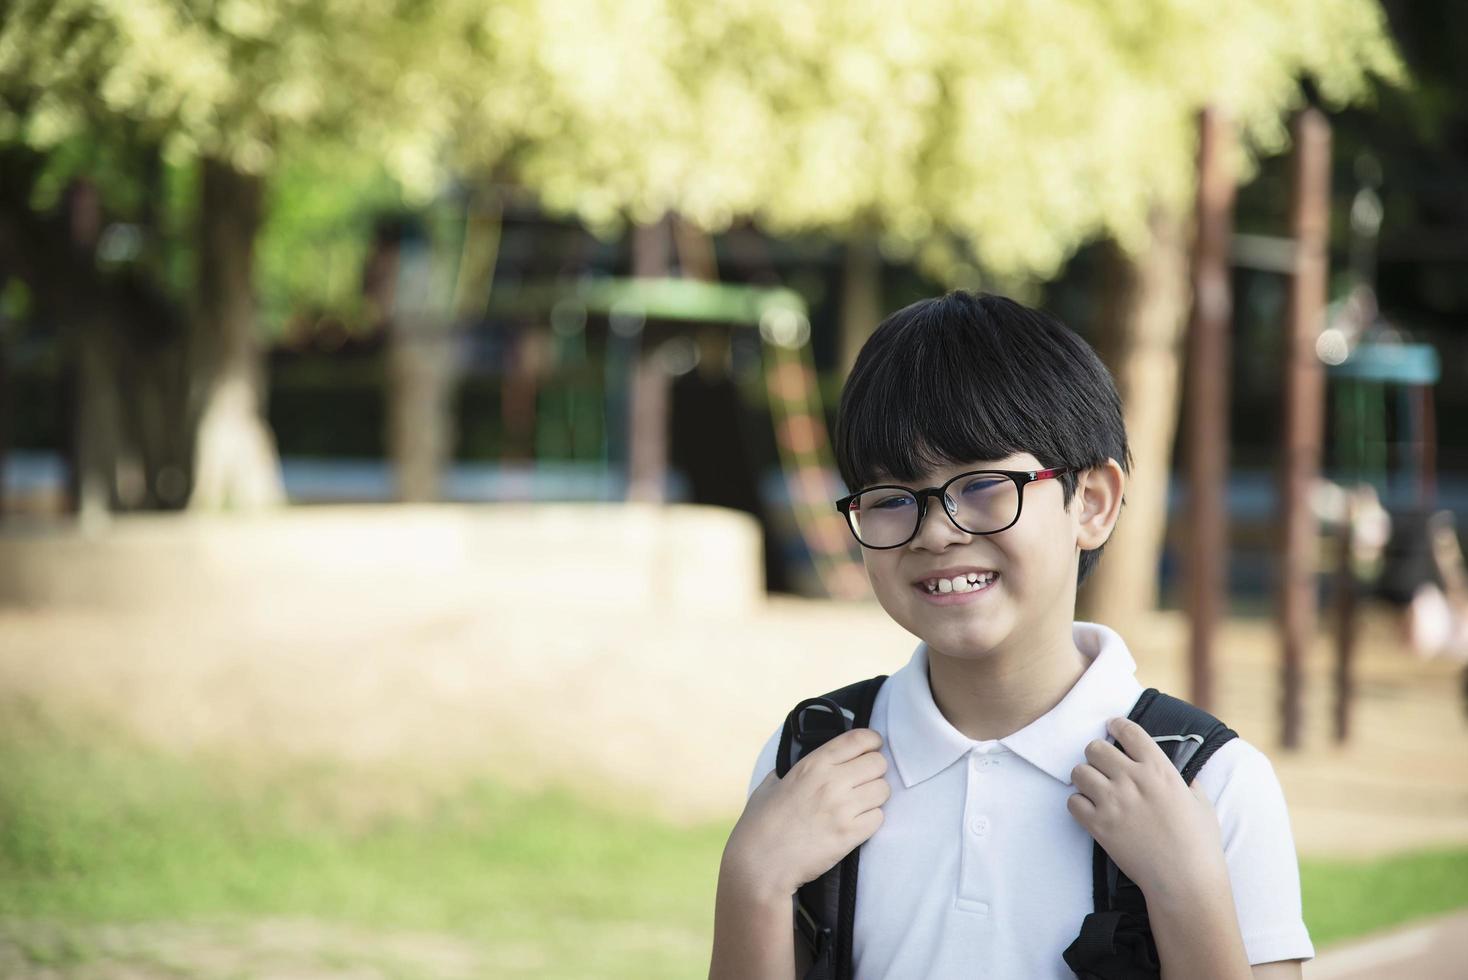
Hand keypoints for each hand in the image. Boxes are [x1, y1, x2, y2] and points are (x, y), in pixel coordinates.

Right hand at [723, 728, 890, 901]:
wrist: (760, 865)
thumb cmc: (759, 826)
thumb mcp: (770, 785)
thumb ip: (791, 770)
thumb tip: (805, 766)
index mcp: (812, 764)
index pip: (858, 739)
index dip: (872, 741)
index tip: (872, 748)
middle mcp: (831, 782)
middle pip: (878, 763)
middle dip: (874, 771)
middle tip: (863, 781)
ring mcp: (842, 808)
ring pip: (883, 790)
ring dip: (875, 797)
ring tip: (859, 805)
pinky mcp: (850, 834)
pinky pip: (879, 818)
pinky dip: (871, 820)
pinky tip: (855, 824)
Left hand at [1066, 717, 1228, 901]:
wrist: (1185, 880)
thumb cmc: (1199, 845)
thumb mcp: (1202, 806)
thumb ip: (1190, 786)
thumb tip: (1186, 781)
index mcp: (1159, 769)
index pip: (1129, 731)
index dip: (1117, 726)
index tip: (1112, 728)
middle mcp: (1133, 779)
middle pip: (1095, 747)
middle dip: (1096, 754)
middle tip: (1102, 766)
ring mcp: (1113, 801)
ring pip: (1079, 772)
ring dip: (1084, 778)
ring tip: (1094, 789)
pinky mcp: (1099, 824)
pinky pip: (1072, 802)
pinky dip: (1078, 804)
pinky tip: (1090, 811)